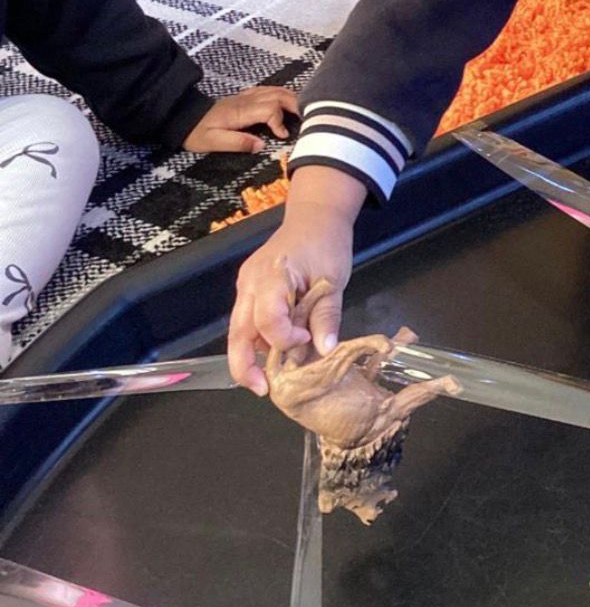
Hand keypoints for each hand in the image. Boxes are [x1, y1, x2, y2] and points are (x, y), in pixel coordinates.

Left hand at [184, 86, 298, 154]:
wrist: (183, 119)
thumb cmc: (197, 133)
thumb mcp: (213, 142)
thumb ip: (238, 143)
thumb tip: (261, 146)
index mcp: (240, 112)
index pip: (269, 108)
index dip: (280, 121)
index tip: (283, 136)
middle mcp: (246, 100)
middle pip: (278, 94)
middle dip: (295, 105)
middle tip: (307, 119)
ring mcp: (246, 97)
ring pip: (275, 90)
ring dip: (291, 98)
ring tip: (302, 111)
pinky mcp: (244, 97)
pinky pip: (268, 90)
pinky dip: (281, 94)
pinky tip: (286, 103)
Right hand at [228, 166, 364, 394]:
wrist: (315, 216)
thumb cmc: (326, 244)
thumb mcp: (334, 280)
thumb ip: (327, 316)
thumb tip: (326, 352)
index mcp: (272, 275)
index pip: (267, 319)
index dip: (285, 339)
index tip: (307, 341)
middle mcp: (250, 282)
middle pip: (238, 332)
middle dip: (245, 365)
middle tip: (263, 390)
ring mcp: (245, 286)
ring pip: (238, 329)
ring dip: (251, 355)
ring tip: (269, 379)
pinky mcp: (249, 289)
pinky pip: (247, 320)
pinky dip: (258, 340)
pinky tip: (273, 353)